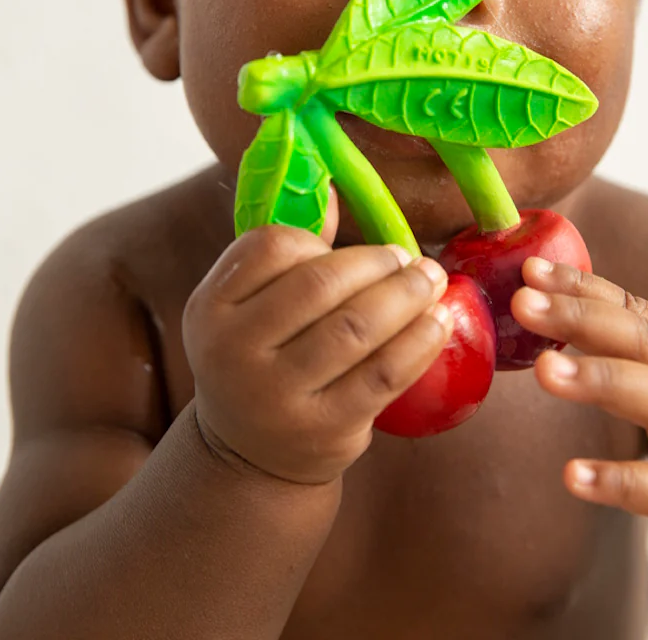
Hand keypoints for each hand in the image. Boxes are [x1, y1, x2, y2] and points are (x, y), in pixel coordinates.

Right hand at [183, 192, 452, 484]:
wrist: (249, 456)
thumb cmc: (261, 360)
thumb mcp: (251, 309)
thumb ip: (288, 253)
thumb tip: (332, 190)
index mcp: (209, 308)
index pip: (269, 247)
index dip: (320, 240)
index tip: (351, 249)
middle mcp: (232, 352)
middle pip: (319, 284)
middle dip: (377, 263)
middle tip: (410, 258)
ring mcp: (276, 396)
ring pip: (356, 327)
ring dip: (406, 295)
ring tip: (431, 280)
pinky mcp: (324, 429)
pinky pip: (384, 373)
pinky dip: (419, 340)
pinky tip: (438, 322)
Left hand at [511, 261, 647, 572]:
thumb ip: (625, 346)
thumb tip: (550, 304)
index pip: (633, 309)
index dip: (582, 287)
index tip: (530, 270)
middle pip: (645, 342)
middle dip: (582, 319)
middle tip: (523, 303)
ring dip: (601, 380)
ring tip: (544, 370)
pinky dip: (620, 482)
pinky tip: (573, 476)